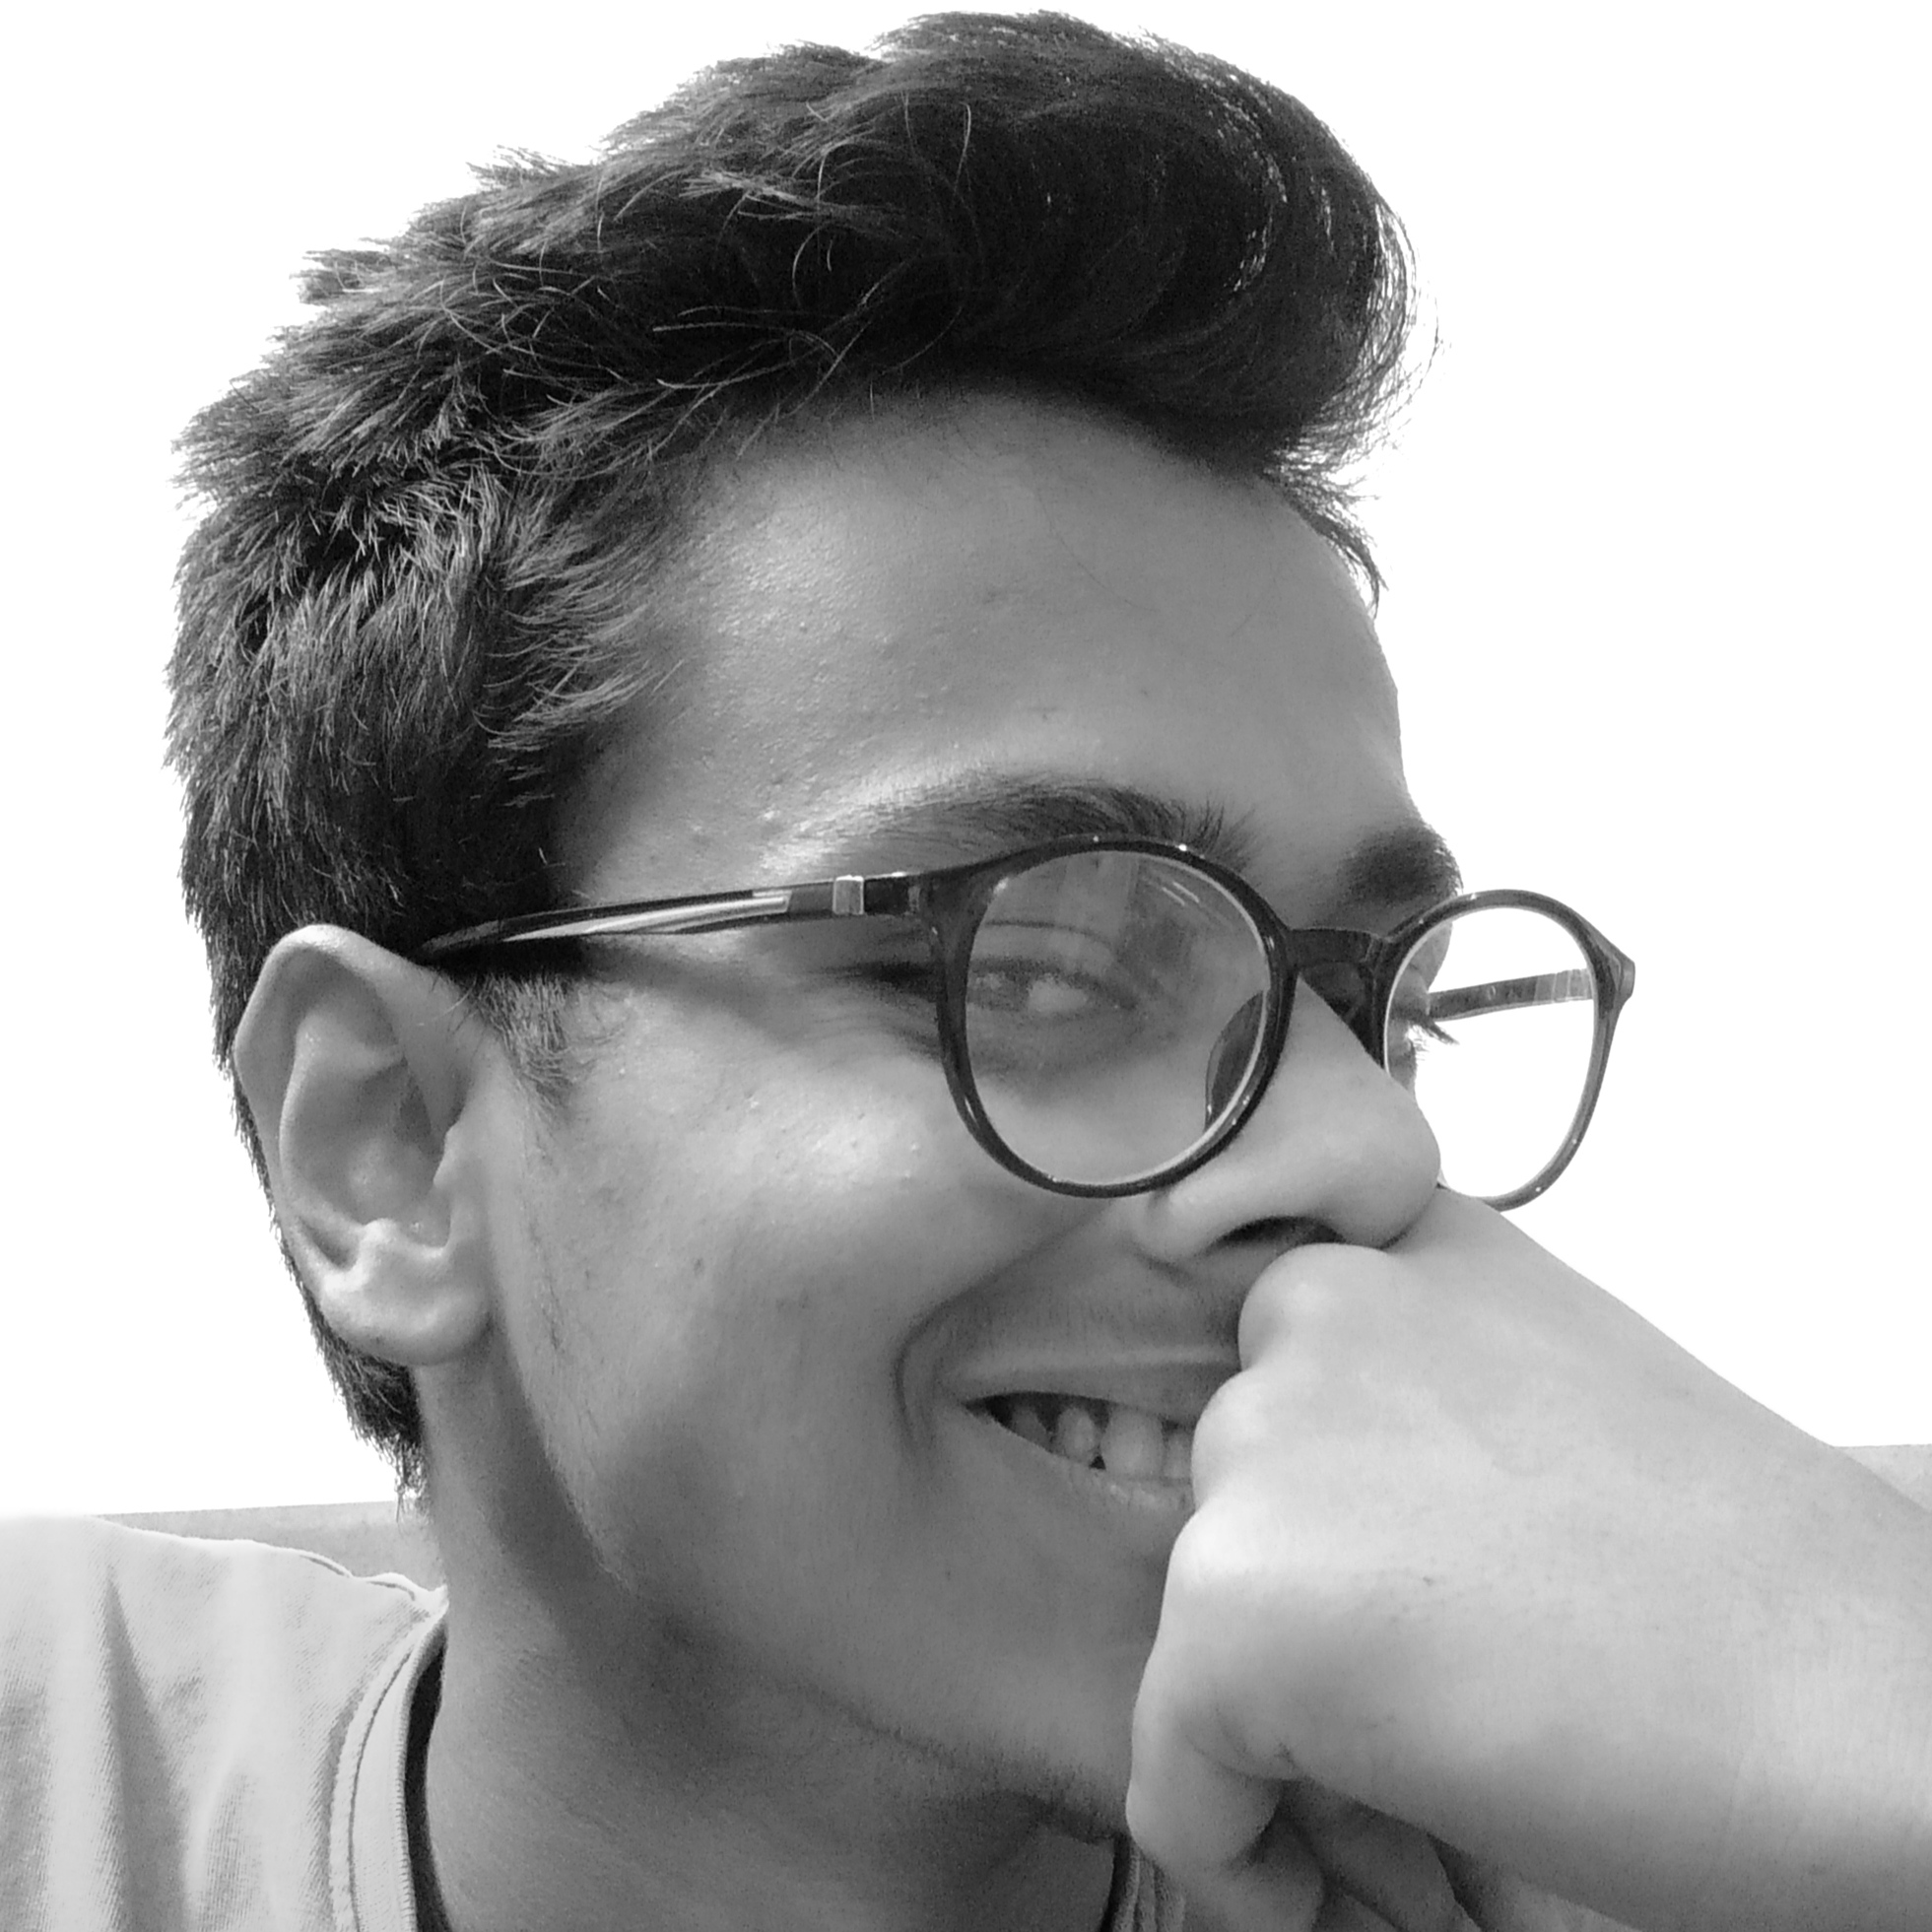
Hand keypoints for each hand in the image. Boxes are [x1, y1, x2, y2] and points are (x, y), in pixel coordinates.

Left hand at [1126, 1192, 1931, 1931]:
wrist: (1874, 1702)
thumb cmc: (1742, 1586)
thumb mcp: (1539, 1412)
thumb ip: (1398, 1424)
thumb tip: (1299, 1542)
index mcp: (1394, 1253)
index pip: (1278, 1415)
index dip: (1334, 1542)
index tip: (1414, 1627)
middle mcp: (1310, 1308)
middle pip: (1232, 1521)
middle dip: (1311, 1643)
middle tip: (1450, 1731)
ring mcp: (1261, 1442)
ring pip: (1198, 1643)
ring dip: (1289, 1743)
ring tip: (1443, 1800)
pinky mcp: (1232, 1594)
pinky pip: (1173, 1776)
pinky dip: (1244, 1857)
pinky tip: (1372, 1876)